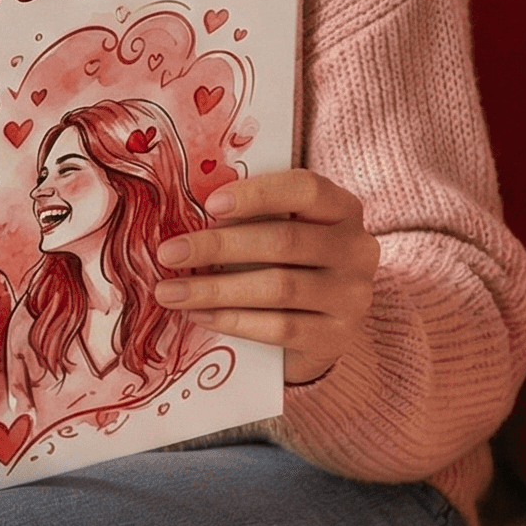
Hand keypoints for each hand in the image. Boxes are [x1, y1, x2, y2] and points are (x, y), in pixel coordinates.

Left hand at [153, 170, 378, 386]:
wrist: (320, 326)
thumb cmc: (286, 263)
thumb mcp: (277, 229)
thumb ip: (246, 216)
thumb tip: (183, 213)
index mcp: (341, 208)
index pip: (306, 189)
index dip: (258, 194)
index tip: (209, 204)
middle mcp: (357, 249)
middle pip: (284, 241)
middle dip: (217, 246)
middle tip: (168, 254)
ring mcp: (352, 295)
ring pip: (279, 288)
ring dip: (215, 290)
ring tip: (170, 292)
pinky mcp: (338, 336)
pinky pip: (281, 328)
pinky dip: (233, 321)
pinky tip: (199, 315)